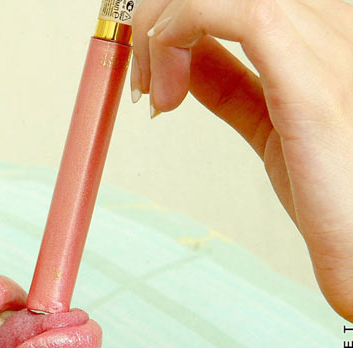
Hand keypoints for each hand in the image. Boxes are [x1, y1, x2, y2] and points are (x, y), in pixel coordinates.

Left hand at [130, 0, 352, 319]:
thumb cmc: (336, 203)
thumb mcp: (273, 128)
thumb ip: (233, 86)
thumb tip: (185, 63)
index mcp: (323, 41)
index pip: (243, 0)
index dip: (183, 15)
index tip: (148, 64)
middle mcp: (335, 28)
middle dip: (166, 11)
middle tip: (139, 73)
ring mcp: (332, 45)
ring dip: (163, 25)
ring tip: (149, 88)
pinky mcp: (314, 79)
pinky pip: (237, 12)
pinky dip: (177, 35)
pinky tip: (164, 92)